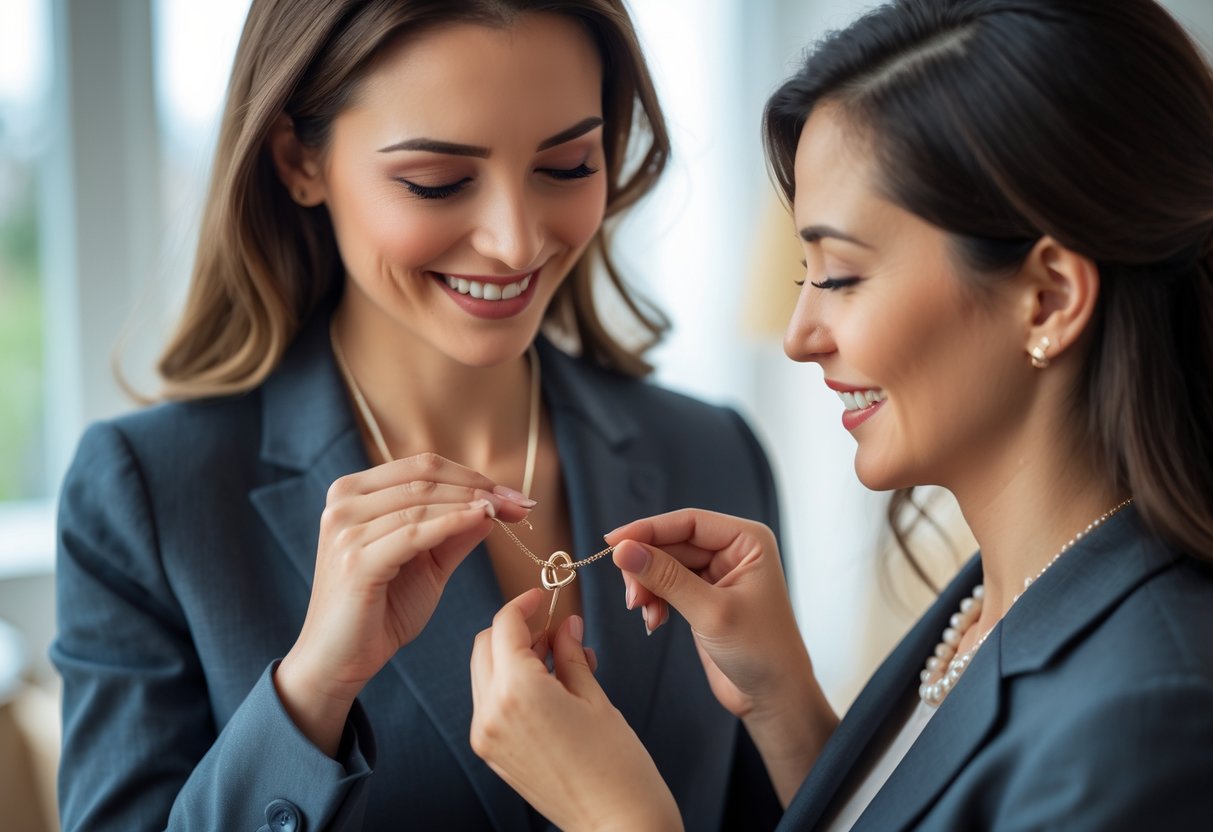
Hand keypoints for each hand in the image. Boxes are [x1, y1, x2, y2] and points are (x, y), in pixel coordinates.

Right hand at [277, 453, 532, 753]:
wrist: (339, 661)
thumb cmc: (381, 611)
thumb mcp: (426, 563)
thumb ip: (455, 532)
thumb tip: (494, 505)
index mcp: (352, 492)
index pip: (421, 466)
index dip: (471, 475)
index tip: (511, 495)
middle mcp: (343, 503)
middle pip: (424, 478)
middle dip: (480, 488)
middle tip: (520, 503)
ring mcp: (345, 530)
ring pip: (422, 502)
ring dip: (472, 503)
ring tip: (508, 513)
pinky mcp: (355, 560)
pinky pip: (415, 532)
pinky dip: (453, 522)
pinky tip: (483, 521)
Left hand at [470, 589, 682, 831]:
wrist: (617, 825)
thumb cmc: (617, 764)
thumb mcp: (594, 697)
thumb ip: (570, 653)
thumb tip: (564, 624)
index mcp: (517, 692)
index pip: (505, 626)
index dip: (524, 604)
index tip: (544, 597)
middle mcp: (491, 712)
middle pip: (484, 645)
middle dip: (514, 630)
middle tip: (554, 631)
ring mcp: (486, 736)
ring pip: (484, 672)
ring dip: (511, 657)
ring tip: (559, 662)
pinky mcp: (491, 753)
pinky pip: (490, 702)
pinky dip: (510, 684)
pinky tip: (549, 689)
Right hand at [606, 509, 836, 804]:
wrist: (773, 698)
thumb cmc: (761, 652)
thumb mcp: (711, 612)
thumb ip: (666, 578)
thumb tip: (623, 550)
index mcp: (747, 541)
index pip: (689, 522)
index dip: (648, 529)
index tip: (613, 543)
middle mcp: (733, 551)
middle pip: (673, 542)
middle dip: (646, 566)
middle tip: (630, 594)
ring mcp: (716, 574)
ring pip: (665, 565)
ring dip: (648, 586)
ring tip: (643, 611)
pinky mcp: (703, 597)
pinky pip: (667, 586)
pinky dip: (654, 600)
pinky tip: (653, 620)